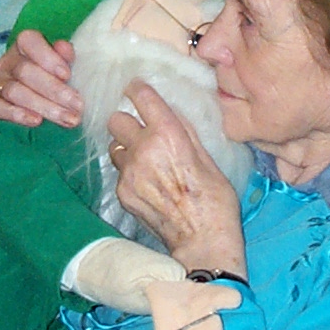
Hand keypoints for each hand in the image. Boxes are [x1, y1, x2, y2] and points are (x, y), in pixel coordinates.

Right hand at [0, 29, 80, 127]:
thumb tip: (64, 47)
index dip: (48, 57)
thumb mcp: (63, 67)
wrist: (38, 108)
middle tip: (78, 105)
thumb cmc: (54, 81)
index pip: (29, 41)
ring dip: (44, 106)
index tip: (67, 75)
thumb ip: (64, 56)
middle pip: (25, 71)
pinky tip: (37, 121)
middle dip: (54, 90)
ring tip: (67, 119)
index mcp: (24, 46)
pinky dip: (17, 114)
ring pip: (14, 92)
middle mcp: (7, 62)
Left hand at [107, 82, 244, 277]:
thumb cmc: (215, 199)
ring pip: (114, 147)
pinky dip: (130, 175)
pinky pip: (119, 173)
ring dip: (126, 150)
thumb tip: (170, 113)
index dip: (137, 90)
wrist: (203, 240)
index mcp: (168, 135)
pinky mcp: (122, 193)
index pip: (141, 97)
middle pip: (116, 120)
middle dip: (127, 123)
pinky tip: (149, 186)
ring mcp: (129, 173)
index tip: (136, 90)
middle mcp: (143, 149)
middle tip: (141, 132)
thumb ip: (185, 132)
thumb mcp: (208, 158)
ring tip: (145, 162)